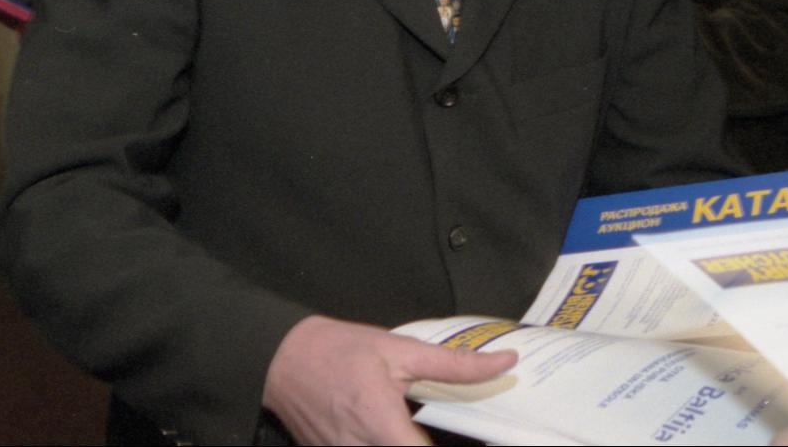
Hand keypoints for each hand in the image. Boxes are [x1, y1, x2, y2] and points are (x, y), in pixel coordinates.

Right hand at [262, 315, 517, 445]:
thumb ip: (454, 365)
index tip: (469, 439)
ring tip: (408, 430)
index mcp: (380, 422)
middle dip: (419, 446)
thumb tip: (505, 363)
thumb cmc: (342, 350)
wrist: (282, 358)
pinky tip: (389, 436)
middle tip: (432, 430)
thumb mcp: (399, 350)